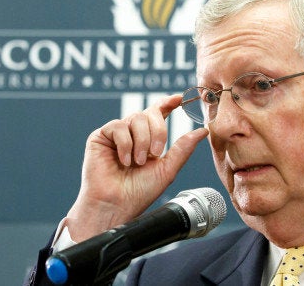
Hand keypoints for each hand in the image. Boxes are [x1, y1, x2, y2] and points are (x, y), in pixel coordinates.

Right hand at [65, 94, 208, 241]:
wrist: (116, 205)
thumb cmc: (139, 192)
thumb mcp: (167, 169)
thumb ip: (183, 148)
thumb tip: (202, 130)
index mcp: (149, 140)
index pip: (158, 113)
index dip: (168, 103)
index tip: (179, 99)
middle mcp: (132, 134)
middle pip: (149, 113)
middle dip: (157, 131)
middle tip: (156, 153)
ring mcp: (116, 135)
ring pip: (135, 118)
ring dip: (141, 141)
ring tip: (137, 162)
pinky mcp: (100, 137)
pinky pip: (118, 126)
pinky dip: (125, 144)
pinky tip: (124, 161)